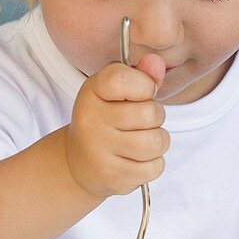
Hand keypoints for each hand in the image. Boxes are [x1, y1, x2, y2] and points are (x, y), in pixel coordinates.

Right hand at [64, 53, 168, 198]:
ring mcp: (99, 151)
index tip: (144, 92)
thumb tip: (157, 62)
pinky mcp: (112, 176)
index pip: (122, 79)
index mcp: (92, 92)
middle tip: (143, 122)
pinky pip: (155, 167)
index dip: (145, 85)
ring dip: (158, 142)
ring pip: (156, 142)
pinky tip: (137, 160)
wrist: (79, 163)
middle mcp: (91, 120)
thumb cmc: (107, 121)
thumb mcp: (118, 93)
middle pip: (150, 114)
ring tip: (143, 141)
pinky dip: (153, 164)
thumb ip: (141, 76)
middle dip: (156, 118)